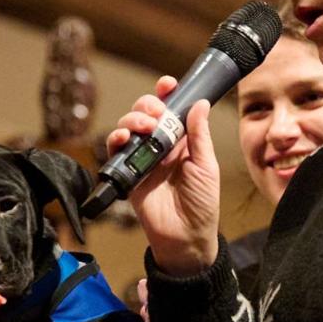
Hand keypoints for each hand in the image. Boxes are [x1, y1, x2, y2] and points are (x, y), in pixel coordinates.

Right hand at [106, 81, 223, 273]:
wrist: (186, 236)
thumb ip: (199, 135)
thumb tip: (200, 104)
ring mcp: (143, 159)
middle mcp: (161, 146)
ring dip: (132, 120)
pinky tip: (123, 138)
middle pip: (146, 114)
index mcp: (183, 141)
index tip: (168, 84)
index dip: (167, 94)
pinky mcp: (128, 174)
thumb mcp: (206, 166)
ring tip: (143, 126)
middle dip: (147, 105)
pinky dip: (116, 140)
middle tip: (156, 113)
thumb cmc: (202, 204)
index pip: (172, 110)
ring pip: (129, 128)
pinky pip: (115, 152)